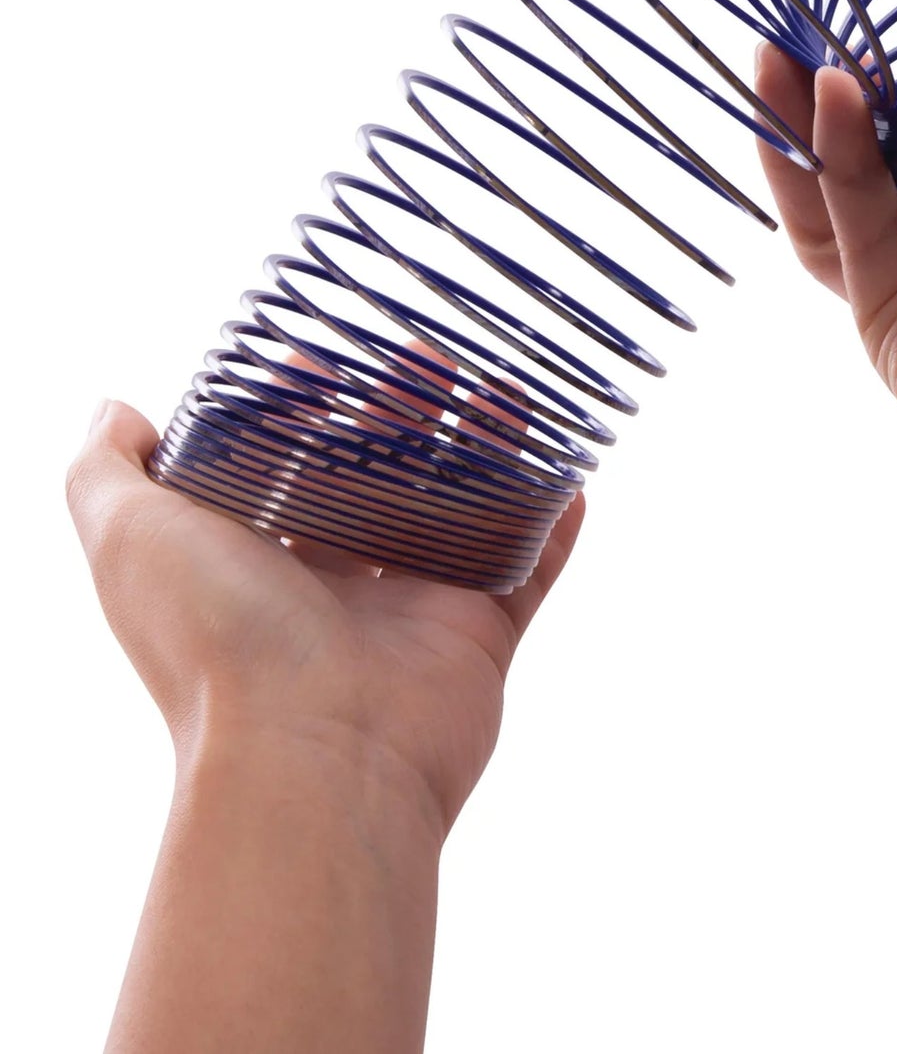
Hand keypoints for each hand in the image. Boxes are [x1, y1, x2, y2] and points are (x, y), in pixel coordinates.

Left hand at [66, 388, 584, 837]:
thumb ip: (105, 470)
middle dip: (405, 418)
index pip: (284, 470)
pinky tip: (571, 479)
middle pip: (380, 484)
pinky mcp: (478, 640)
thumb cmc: (218, 643)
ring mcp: (412, 616)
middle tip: (432, 359)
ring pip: (459, 517)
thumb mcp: (127, 537)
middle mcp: (332, 592)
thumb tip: (117, 412)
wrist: (317, 759)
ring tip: (505, 394)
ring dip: (485, 455)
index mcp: (254, 565)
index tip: (328, 357)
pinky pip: (526, 573)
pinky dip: (551, 529)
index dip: (304, 410)